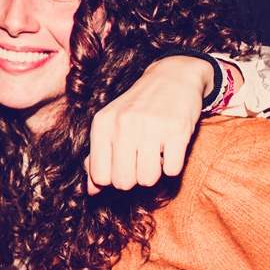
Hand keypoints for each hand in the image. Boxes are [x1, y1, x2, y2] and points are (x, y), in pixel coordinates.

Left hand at [84, 55, 230, 191]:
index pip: (100, 176)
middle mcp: (123, 125)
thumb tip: (92, 192)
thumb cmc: (137, 108)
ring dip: (154, 172)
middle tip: (140, 160)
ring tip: (155, 153)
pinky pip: (172, 171)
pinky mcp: (177, 131)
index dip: (112, 178)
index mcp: (103, 125)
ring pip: (147, 180)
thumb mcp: (110, 125)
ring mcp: (151, 127)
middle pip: (123, 182)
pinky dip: (172, 165)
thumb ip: (97, 157)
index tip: (122, 165)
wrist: (172, 77)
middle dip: (134, 178)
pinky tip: (169, 148)